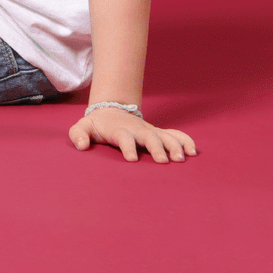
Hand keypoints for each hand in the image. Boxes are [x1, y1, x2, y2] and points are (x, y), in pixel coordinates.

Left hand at [68, 106, 195, 162]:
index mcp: (119, 130)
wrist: (111, 111)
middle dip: (156, 148)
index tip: (132, 159)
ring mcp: (150, 130)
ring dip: (174, 145)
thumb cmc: (97, 124)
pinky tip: (193, 151)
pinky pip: (175, 134)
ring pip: (165, 135)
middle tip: (163, 161)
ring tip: (182, 159)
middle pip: (149, 136)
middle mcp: (137, 130)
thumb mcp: (83, 127)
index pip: (124, 137)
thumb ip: (78, 134)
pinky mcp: (158, 132)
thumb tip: (81, 146)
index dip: (127, 147)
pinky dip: (185, 140)